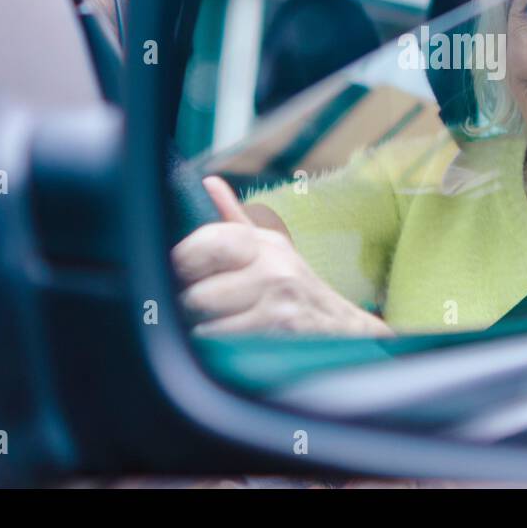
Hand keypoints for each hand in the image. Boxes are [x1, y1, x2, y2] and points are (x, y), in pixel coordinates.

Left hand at [170, 176, 394, 337]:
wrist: (344, 331)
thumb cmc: (296, 292)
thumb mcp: (270, 251)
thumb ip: (234, 220)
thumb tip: (209, 181)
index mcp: (262, 243)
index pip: (205, 242)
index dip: (182, 264)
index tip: (184, 278)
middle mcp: (272, 263)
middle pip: (197, 288)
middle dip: (189, 305)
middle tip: (201, 310)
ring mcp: (278, 295)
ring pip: (205, 314)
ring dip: (202, 328)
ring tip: (220, 327)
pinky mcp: (280, 326)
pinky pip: (222, 337)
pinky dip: (217, 346)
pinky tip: (231, 344)